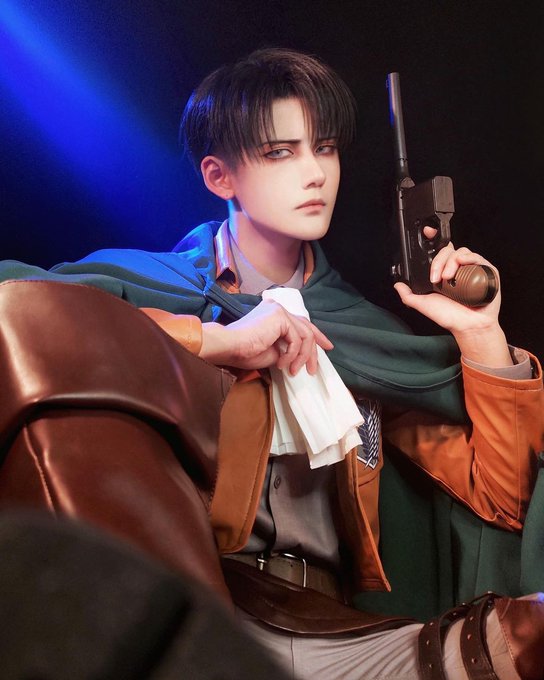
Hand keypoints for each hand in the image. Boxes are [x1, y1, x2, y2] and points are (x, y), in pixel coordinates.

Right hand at [200, 299, 332, 374]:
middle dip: (315, 347)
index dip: (315, 335)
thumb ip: (286, 350)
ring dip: (301, 357)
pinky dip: (292, 355)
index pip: (300, 322)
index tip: (326, 348)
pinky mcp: (280, 317)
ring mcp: (280, 310)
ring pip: (305, 335)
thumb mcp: (272, 352)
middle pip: (306, 327)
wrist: (230, 346)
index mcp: (274, 314)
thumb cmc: (244, 351)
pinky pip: (297, 340)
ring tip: (292, 370)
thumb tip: (298, 358)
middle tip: (315, 367)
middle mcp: (278, 308)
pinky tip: (282, 364)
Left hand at [394, 231, 511, 365]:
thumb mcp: (424, 304)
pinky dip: (469, 257)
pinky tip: (462, 265)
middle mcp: (458, 268)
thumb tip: (397, 285)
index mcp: (444, 271)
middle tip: (436, 279)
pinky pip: (478, 257)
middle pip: (448, 250)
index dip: (433, 239)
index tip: (427, 234)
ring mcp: (473, 268)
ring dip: (451, 262)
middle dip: (439, 261)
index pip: (439, 251)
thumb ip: (409, 295)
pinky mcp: (487, 271)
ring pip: (461, 252)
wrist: (468, 326)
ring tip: (448, 279)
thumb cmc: (450, 316)